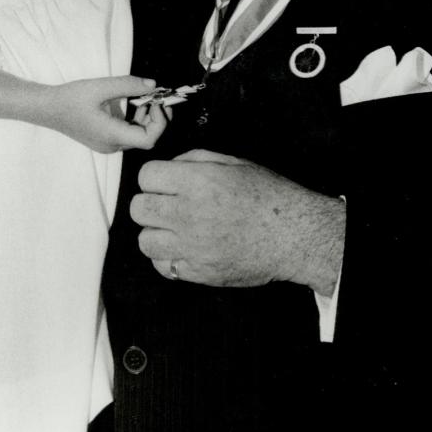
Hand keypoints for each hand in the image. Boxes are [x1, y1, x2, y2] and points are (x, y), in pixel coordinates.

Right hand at [37, 76, 167, 152]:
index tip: (157, 101)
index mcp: (112, 135)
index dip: (160, 121)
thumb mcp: (100, 87)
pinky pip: (128, 135)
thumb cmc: (71, 98)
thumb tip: (153, 85)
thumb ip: (128, 85)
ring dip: (147, 119)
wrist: (48, 109)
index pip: (149, 139)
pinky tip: (134, 105)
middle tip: (158, 97)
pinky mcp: (104, 140)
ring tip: (145, 98)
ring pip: (138, 137)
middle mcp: (112, 145)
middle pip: (146, 138)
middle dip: (156, 118)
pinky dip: (136, 121)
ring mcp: (108, 145)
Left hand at [130, 149, 344, 295]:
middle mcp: (190, 213)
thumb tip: (169, 166)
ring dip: (156, 233)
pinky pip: (163, 266)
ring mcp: (192, 246)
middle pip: (139, 209)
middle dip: (150, 203)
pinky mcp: (199, 271)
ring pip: (145, 241)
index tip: (163, 182)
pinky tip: (184, 248)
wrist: (293, 235)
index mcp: (198, 181)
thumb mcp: (234, 163)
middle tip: (166, 204)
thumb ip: (195, 159)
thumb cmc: (268, 196)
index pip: (146, 176)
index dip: (154, 177)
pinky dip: (168, 258)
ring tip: (175, 229)